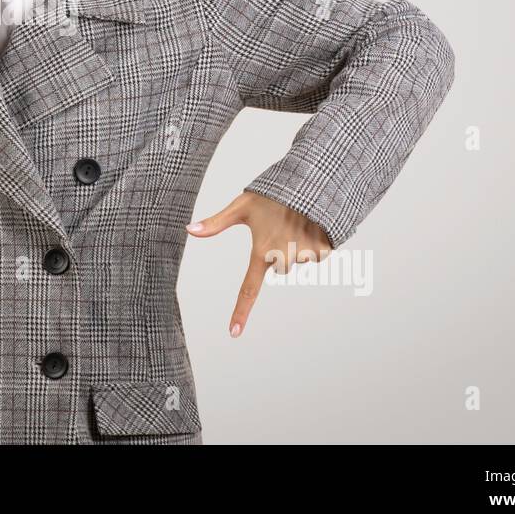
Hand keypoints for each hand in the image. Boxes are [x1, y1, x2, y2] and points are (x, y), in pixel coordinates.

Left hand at [186, 190, 331, 338]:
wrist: (310, 180)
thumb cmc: (272, 194)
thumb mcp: (242, 206)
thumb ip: (216, 222)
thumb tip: (189, 230)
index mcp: (262, 250)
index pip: (248, 288)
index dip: (241, 311)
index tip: (234, 333)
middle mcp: (284, 256)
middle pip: (279, 268)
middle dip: (280, 252)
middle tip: (280, 227)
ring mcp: (306, 254)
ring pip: (299, 261)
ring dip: (298, 247)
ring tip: (297, 222)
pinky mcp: (325, 249)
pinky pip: (318, 256)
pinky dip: (315, 244)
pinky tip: (312, 225)